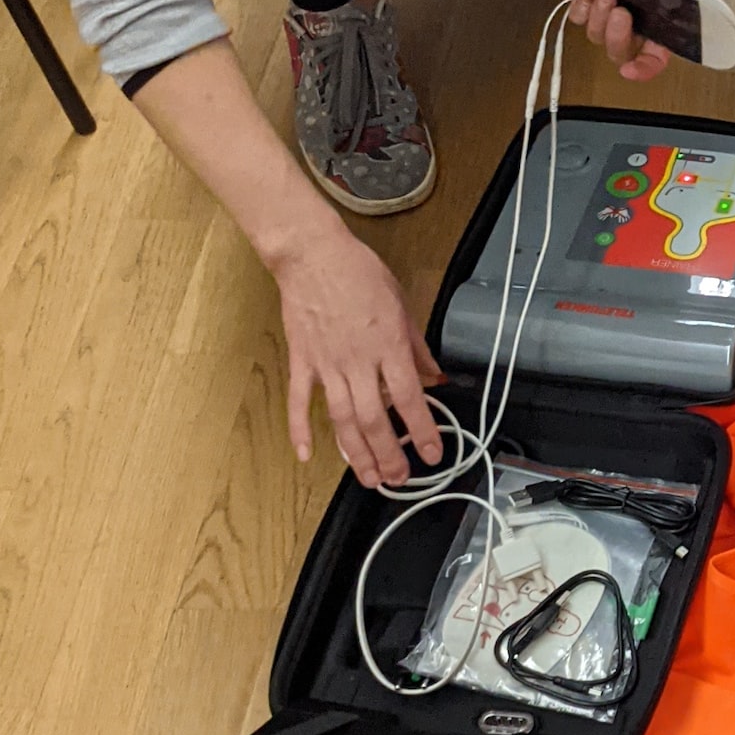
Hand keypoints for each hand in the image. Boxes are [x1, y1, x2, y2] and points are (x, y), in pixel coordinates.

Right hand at [274, 223, 444, 487]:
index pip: (410, 399)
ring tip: (368, 478)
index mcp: (388, 346)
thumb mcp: (402, 304)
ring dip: (356, 453)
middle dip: (389, 455)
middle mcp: (358, 361)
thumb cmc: (359, 273)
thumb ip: (417, 347)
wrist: (313, 254)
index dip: (423, 431)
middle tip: (398, 480)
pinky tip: (307, 454)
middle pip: (375, 419)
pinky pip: (299, 401)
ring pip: (342, 419)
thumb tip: (435, 376)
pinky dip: (300, 429)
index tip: (432, 454)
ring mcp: (327, 364)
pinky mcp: (302, 361)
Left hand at [572, 0, 693, 84]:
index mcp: (661, 16)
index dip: (644, 69)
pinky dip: (581, 9)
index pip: (654, 56)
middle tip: (621, 13)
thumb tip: (668, 43)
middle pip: (619, 49)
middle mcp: (636, 12)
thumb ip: (676, 12)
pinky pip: (578, 13)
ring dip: (599, 19)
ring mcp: (612, 0)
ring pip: (596, 34)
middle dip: (616, 38)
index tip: (631, 71)